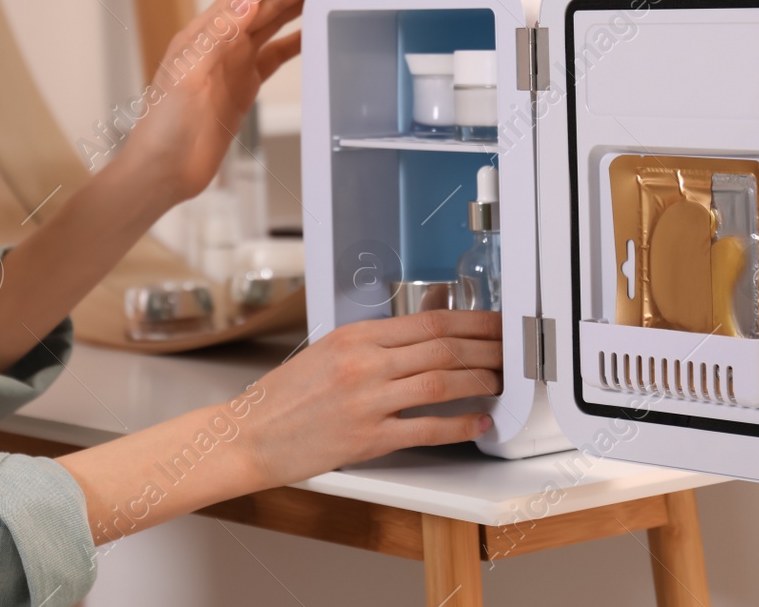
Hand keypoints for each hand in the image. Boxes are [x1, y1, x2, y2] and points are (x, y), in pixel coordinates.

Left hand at [116, 0, 342, 205]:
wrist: (163, 170)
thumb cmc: (162, 126)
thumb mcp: (187, 76)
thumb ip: (217, 37)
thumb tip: (246, 1)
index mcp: (203, 33)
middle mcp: (220, 43)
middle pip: (267, 3)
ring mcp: (233, 64)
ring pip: (274, 25)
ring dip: (301, 6)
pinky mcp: (243, 86)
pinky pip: (276, 56)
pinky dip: (297, 42)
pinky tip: (314, 34)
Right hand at [237, 310, 503, 487]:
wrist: (249, 435)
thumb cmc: (283, 397)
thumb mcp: (325, 352)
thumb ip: (371, 345)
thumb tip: (419, 339)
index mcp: (354, 337)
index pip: (429, 321)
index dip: (472, 321)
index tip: (494, 323)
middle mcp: (364, 364)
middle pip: (443, 347)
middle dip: (487, 347)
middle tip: (509, 350)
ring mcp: (368, 401)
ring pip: (443, 383)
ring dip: (479, 381)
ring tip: (497, 381)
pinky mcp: (369, 438)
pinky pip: (428, 429)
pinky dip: (460, 425)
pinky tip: (477, 423)